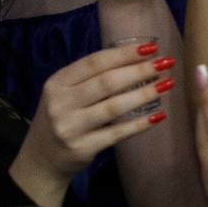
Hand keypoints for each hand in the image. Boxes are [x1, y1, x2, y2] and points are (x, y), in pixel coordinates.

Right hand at [11, 43, 173, 205]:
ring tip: (166, 84)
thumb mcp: (64, 94)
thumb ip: (88, 78)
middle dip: (139, 70)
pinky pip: (117, 133)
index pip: (94, 62)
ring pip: (114, 106)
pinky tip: (158, 116)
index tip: (150, 47)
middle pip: (106, 82)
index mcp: (58, 83)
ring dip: (144, 94)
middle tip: (165, 63)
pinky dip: (139, 124)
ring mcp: (71, 127)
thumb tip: (132, 59)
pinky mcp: (83, 148)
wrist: (41, 159)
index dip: (123, 54)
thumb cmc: (61, 119)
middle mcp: (61, 103)